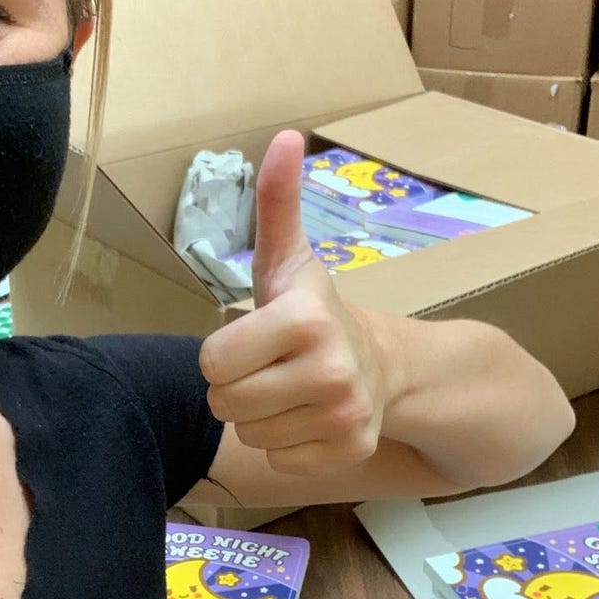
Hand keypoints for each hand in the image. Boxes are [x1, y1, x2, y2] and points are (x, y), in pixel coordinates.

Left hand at [199, 130, 386, 476]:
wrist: (385, 365)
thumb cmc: (315, 311)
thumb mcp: (289, 260)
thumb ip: (276, 203)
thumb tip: (284, 137)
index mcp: (304, 320)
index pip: (213, 362)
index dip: (223, 353)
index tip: (252, 339)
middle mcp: (330, 371)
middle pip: (225, 403)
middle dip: (235, 387)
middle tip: (267, 367)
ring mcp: (345, 416)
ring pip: (249, 435)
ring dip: (259, 417)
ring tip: (288, 391)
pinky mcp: (349, 452)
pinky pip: (279, 461)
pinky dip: (285, 445)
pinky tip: (306, 418)